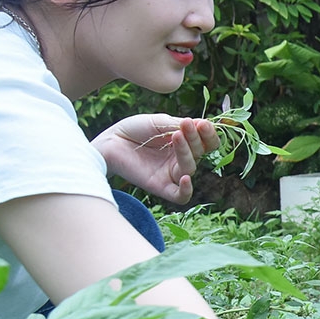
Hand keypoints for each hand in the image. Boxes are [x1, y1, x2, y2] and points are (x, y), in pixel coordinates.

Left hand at [92, 114, 220, 202]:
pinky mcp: (160, 187)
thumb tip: (204, 124)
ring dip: (187, 152)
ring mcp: (171, 174)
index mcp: (185, 143)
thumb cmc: (133, 129)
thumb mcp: (159, 122)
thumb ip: (180, 125)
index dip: (209, 134)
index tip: (202, 123)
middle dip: (195, 138)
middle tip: (185, 125)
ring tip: (175, 136)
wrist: (110, 141)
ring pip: (190, 168)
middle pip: (200, 153)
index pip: (207, 143)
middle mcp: (181, 159)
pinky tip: (185, 178)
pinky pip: (180, 196)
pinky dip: (186, 190)